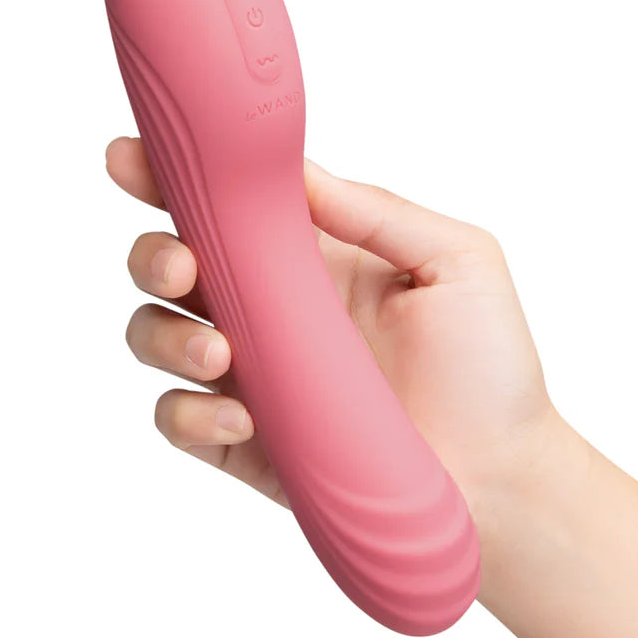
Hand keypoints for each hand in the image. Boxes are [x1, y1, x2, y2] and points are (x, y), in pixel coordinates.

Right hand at [106, 135, 560, 526]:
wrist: (505, 479)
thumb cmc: (489, 366)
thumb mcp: (455, 260)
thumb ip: (375, 209)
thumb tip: (296, 169)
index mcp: (306, 254)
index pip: (221, 203)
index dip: (166, 177)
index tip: (132, 158)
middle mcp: (264, 308)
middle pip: (167, 265)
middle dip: (151, 254)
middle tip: (182, 264)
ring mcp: (250, 376)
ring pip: (155, 337)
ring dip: (164, 336)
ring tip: (219, 354)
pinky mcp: (244, 443)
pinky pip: (178, 420)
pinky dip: (188, 412)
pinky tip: (240, 416)